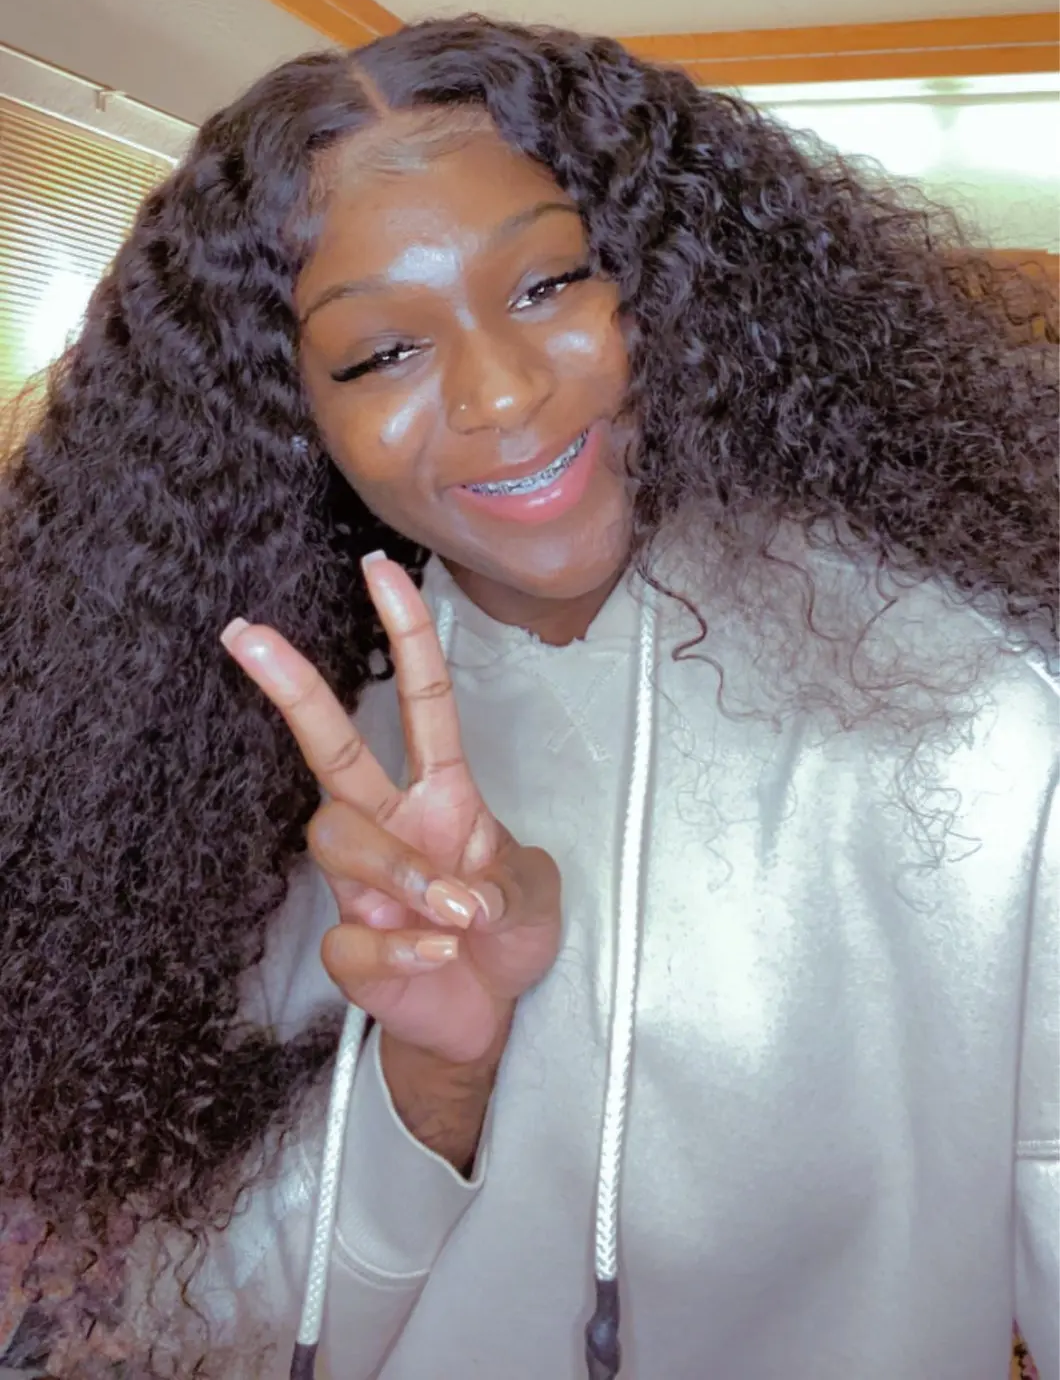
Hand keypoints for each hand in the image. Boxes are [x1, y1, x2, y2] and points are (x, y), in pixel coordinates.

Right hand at [221, 557, 561, 1068]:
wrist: (485, 1016)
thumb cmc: (505, 935)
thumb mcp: (536, 895)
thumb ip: (509, 887)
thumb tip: (464, 898)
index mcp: (441, 792)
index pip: (422, 698)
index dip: (406, 633)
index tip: (379, 568)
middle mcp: (391, 823)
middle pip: (330, 747)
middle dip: (292, 687)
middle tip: (248, 634)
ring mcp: (362, 886)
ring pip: (337, 837)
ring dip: (399, 871)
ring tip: (456, 913)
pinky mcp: (348, 950)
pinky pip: (350, 940)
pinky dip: (405, 952)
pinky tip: (441, 958)